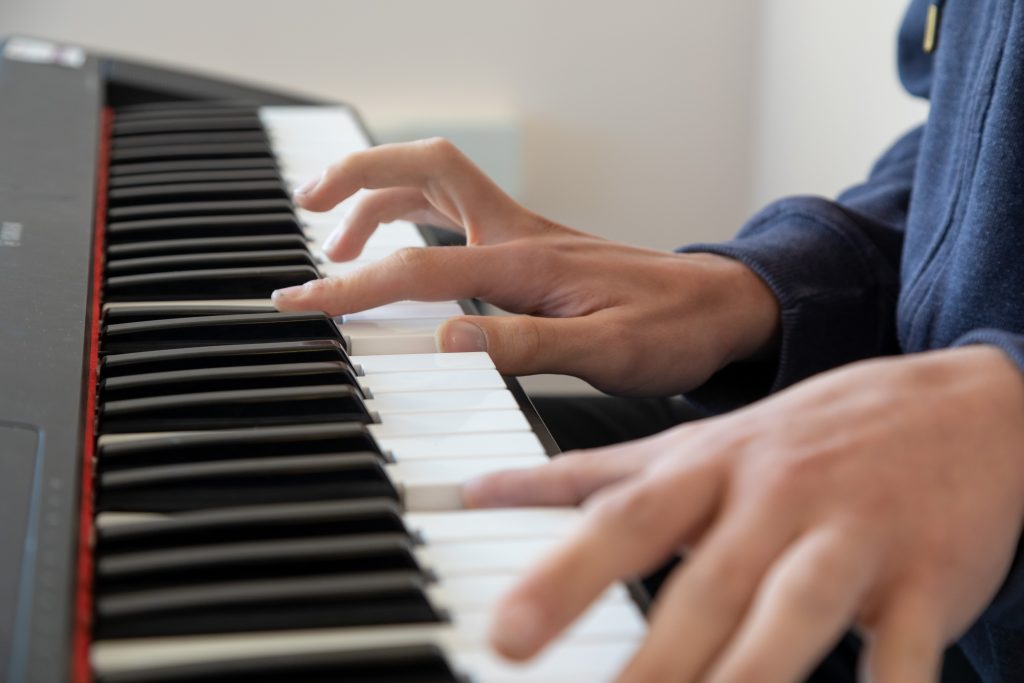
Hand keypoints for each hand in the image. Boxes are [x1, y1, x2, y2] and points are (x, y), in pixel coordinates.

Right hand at [272, 138, 778, 393]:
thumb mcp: (606, 352)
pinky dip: (415, 216)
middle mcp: (519, 235)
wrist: (723, 307)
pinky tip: (405, 249)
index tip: (300, 301)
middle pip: (422, 172)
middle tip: (308, 209)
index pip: (417, 269)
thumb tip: (447, 343)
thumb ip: (524, 347)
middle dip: (356, 179)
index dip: (351, 286)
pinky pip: (459, 213)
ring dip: (379, 196)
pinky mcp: (533, 247)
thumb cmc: (673, 330)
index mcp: (527, 262)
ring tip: (336, 236)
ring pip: (436, 186)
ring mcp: (525, 235)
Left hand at [464, 346, 1023, 681]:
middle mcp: (774, 500)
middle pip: (705, 582)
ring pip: (796, 608)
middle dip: (653, 656)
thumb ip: (587, 473)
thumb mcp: (691, 445)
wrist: (957, 405)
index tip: (507, 636)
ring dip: (751, 672)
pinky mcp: (927, 579)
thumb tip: (483, 488)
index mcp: (710, 470)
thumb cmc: (805, 438)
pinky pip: (905, 646)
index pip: (624, 521)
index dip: (562, 577)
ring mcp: (853, 537)